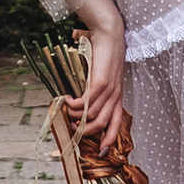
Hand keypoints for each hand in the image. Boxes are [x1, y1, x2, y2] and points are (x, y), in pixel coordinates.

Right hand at [71, 0, 130, 160]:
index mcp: (118, 94)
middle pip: (102, 124)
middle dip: (85, 131)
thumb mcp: (101, 73)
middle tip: (72, 128)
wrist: (109, 32)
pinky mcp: (101, 82)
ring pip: (92, 115)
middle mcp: (116, 94)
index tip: (101, 151)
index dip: (109, 139)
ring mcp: (110, 89)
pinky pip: (86, 102)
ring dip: (76, 116)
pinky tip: (67, 99)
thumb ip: (93, 87)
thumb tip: (77, 99)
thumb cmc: (103, 51)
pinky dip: (75, 105)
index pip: (116, 122)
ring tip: (66, 110)